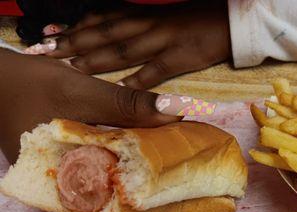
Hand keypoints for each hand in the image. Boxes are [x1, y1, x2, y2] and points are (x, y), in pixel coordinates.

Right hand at [0, 49, 185, 211]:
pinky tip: (165, 197)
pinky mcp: (78, 182)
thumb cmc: (30, 87)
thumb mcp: (80, 91)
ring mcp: (71, 194)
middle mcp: (65, 202)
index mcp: (61, 192)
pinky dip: (139, 208)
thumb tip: (178, 111)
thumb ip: (127, 104)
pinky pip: (110, 206)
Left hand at [41, 1, 230, 88]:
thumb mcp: (163, 20)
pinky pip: (156, 68)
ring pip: (123, 47)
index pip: (101, 19)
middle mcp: (147, 25)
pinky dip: (137, 78)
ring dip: (96, 57)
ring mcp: (163, 39)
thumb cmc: (197, 23)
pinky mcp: (181, 55)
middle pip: (104, 32)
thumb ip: (140, 28)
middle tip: (45, 49)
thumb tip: (115, 39)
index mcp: (143, 16)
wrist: (230, 21)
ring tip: (72, 67)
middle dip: (73, 41)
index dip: (74, 25)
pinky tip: (119, 88)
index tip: (48, 31)